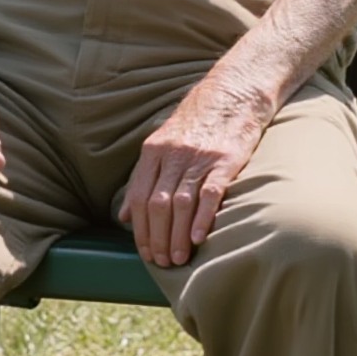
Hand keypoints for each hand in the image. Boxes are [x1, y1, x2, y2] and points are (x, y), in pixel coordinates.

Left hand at [117, 74, 271, 267]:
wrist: (233, 93)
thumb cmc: (197, 124)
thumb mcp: (162, 143)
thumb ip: (143, 179)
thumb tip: (123, 217)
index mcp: (154, 151)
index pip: (139, 197)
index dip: (140, 229)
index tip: (145, 253)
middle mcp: (173, 154)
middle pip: (158, 204)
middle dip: (157, 238)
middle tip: (162, 263)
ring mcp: (199, 157)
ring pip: (181, 202)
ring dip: (176, 235)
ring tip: (178, 259)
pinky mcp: (225, 159)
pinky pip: (211, 192)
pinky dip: (203, 217)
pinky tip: (199, 238)